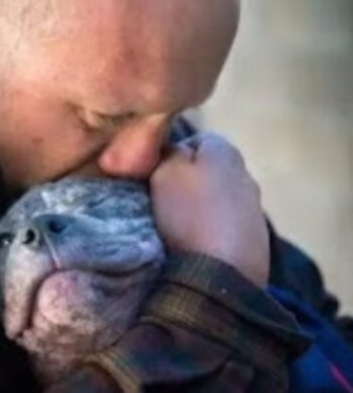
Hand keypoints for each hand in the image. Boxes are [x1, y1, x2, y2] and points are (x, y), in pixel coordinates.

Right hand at [150, 132, 268, 286]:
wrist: (220, 275)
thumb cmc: (188, 216)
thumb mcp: (164, 171)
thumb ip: (169, 151)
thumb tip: (175, 148)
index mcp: (226, 150)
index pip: (194, 139)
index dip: (171, 155)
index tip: (155, 176)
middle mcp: (247, 173)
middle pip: (209, 169)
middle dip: (190, 181)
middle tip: (165, 201)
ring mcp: (256, 209)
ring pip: (220, 198)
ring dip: (204, 208)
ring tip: (181, 228)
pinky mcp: (259, 241)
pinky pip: (229, 225)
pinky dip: (216, 231)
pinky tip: (201, 245)